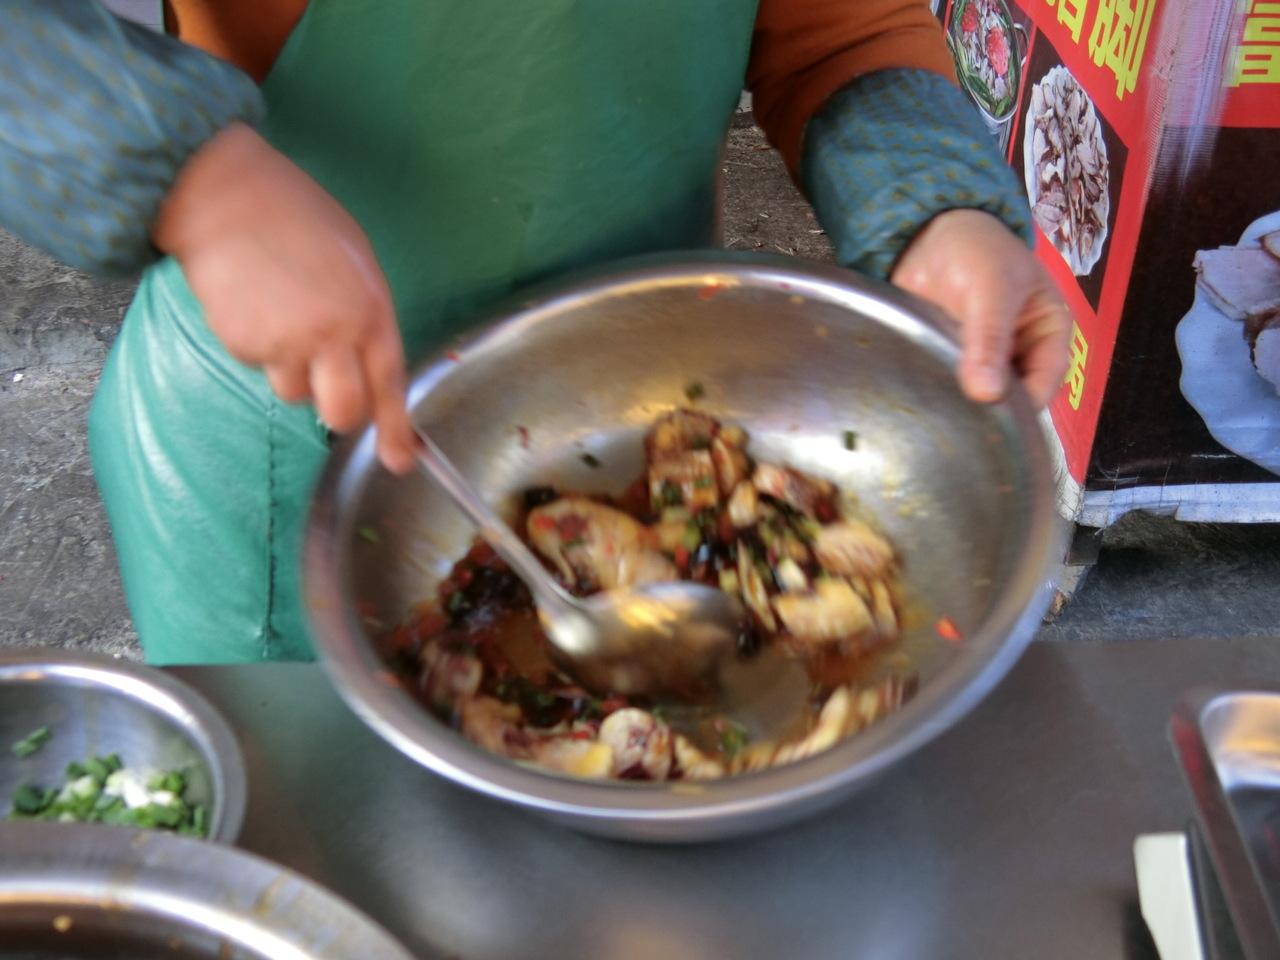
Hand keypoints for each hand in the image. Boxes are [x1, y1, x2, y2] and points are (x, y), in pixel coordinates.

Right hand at [152, 122, 415, 473]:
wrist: (227, 196)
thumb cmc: (297, 219)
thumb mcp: (355, 262)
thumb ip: (366, 316)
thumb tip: (369, 364)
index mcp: (369, 310)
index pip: (388, 384)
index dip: (395, 429)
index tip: (399, 461)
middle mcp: (331, 334)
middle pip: (342, 413)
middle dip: (339, 413)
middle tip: (331, 389)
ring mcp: (284, 343)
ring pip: (295, 392)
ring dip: (293, 369)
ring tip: (282, 312)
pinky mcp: (242, 344)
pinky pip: (258, 365)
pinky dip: (258, 346)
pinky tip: (254, 304)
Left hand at [891, 209, 1070, 407]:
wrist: (926, 234)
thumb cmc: (976, 249)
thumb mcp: (991, 288)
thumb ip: (989, 338)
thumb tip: (988, 392)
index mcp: (1047, 331)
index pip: (1046, 380)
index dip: (1026, 403)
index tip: (996, 417)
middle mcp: (1019, 352)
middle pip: (1013, 395)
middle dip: (992, 407)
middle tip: (963, 418)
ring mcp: (984, 360)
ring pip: (980, 394)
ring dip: (963, 401)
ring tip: (941, 405)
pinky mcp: (953, 362)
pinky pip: (950, 387)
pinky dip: (940, 391)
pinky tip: (925, 394)